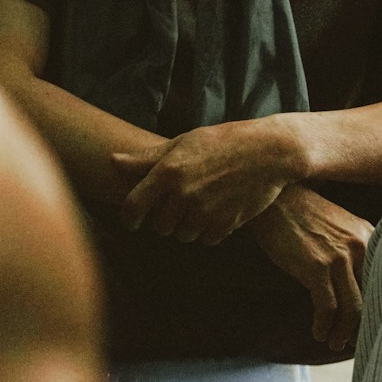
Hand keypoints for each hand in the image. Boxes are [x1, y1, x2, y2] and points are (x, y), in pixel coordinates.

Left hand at [112, 117, 305, 244]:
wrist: (269, 151)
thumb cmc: (223, 141)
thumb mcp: (184, 142)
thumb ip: (146, 158)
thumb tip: (112, 161)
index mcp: (168, 172)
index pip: (133, 207)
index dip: (128, 218)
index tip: (132, 222)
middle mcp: (183, 194)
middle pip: (160, 226)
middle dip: (166, 219)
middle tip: (179, 205)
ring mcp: (205, 211)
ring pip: (183, 235)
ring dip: (188, 226)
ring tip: (201, 207)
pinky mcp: (226, 223)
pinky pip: (206, 239)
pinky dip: (208, 231)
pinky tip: (217, 213)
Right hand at [249, 185, 369, 351]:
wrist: (276, 199)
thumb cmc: (304, 217)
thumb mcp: (340, 228)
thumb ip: (354, 252)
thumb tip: (358, 288)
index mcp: (370, 236)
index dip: (379, 306)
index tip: (372, 325)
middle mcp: (361, 246)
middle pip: (372, 297)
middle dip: (362, 325)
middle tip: (353, 342)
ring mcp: (340, 257)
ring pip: (352, 308)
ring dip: (343, 332)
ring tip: (335, 343)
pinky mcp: (317, 267)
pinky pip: (327, 307)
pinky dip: (324, 325)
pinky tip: (318, 333)